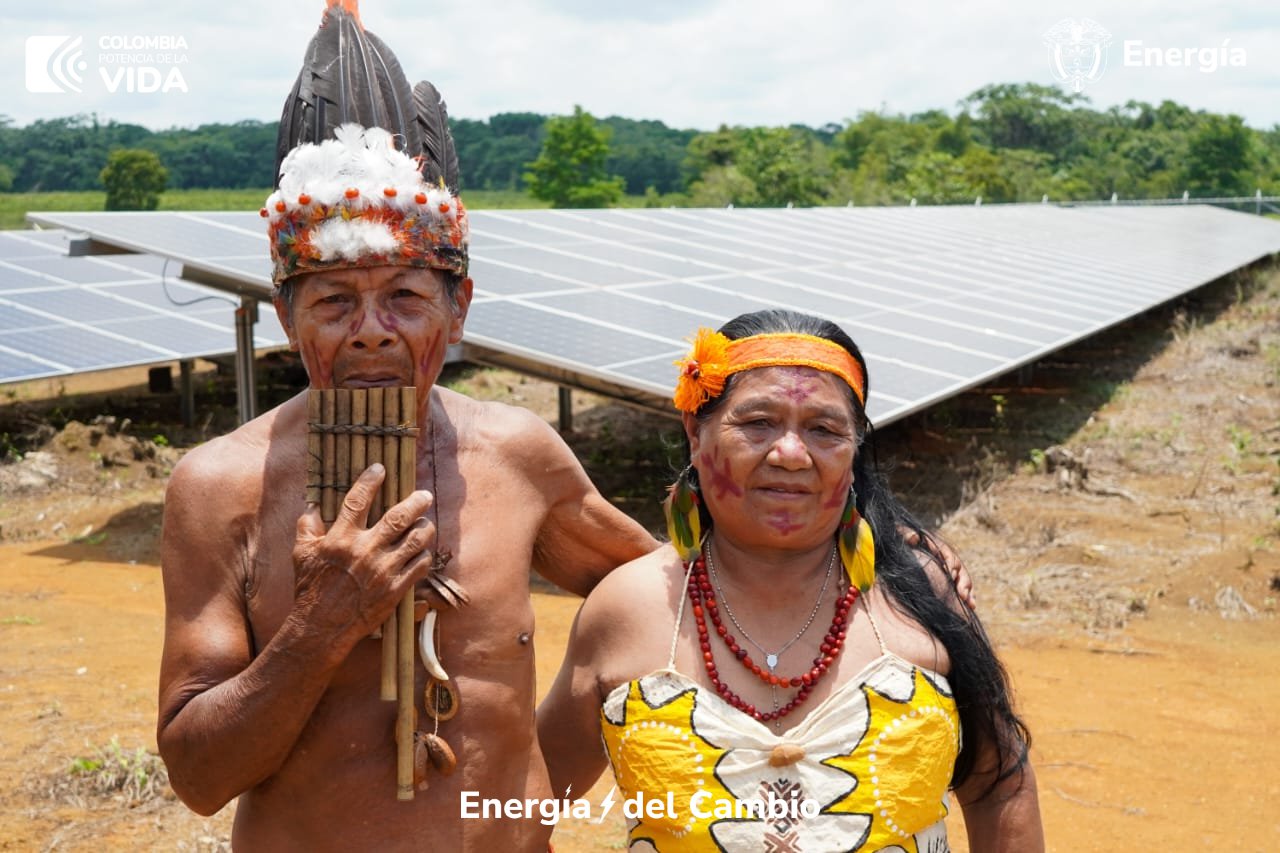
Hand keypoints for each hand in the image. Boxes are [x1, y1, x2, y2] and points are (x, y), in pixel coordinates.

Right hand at [291, 463, 437, 644]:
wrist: (320, 628)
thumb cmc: (310, 589)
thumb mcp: (301, 555)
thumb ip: (307, 528)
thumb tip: (312, 507)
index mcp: (340, 538)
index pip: (358, 500)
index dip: (371, 480)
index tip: (381, 468)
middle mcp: (364, 550)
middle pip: (399, 517)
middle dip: (416, 502)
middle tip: (424, 496)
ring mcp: (383, 570)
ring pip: (417, 539)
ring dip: (425, 528)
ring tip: (425, 524)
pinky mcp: (395, 589)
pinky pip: (420, 565)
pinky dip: (424, 555)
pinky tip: (421, 552)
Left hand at [901, 527, 975, 608]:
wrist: (889, 552)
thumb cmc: (894, 543)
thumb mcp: (896, 536)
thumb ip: (903, 534)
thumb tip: (914, 537)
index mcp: (932, 544)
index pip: (946, 552)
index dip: (950, 562)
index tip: (950, 573)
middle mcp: (941, 556)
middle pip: (958, 567)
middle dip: (963, 580)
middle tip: (963, 594)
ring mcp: (943, 568)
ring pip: (961, 578)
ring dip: (968, 591)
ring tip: (971, 604)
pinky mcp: (943, 580)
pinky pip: (958, 587)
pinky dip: (966, 596)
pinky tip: (970, 606)